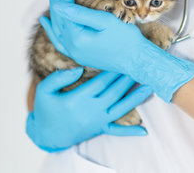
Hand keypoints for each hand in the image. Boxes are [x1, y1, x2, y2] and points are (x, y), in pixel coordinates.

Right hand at [26, 68, 151, 151]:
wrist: (46, 134)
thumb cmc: (45, 110)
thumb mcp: (44, 91)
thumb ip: (59, 77)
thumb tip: (78, 69)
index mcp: (78, 99)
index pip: (101, 81)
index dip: (114, 69)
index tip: (124, 58)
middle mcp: (91, 110)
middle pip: (115, 91)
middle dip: (128, 78)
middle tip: (141, 66)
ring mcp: (97, 121)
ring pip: (121, 108)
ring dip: (136, 97)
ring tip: (149, 86)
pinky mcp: (100, 128)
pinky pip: (117, 131)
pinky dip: (131, 131)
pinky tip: (144, 130)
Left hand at [40, 0, 193, 101]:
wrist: (137, 60)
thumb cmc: (126, 39)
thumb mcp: (105, 21)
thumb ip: (80, 13)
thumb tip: (58, 5)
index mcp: (77, 39)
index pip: (65, 10)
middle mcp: (71, 49)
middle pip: (59, 18)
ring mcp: (74, 54)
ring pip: (58, 28)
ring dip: (55, 9)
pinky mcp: (79, 56)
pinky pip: (60, 41)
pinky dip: (53, 29)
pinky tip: (46, 21)